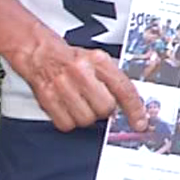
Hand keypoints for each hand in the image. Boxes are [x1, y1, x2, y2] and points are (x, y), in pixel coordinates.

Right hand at [5, 28, 148, 132]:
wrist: (39, 54)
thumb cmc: (71, 59)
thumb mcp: (97, 60)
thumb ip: (114, 79)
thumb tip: (134, 102)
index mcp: (98, 61)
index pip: (123, 89)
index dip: (134, 109)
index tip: (140, 122)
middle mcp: (81, 73)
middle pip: (105, 108)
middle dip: (104, 110)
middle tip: (98, 102)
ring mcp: (63, 87)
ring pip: (87, 119)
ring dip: (87, 116)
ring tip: (82, 103)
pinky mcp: (48, 100)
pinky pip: (67, 124)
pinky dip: (70, 121)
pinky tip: (69, 108)